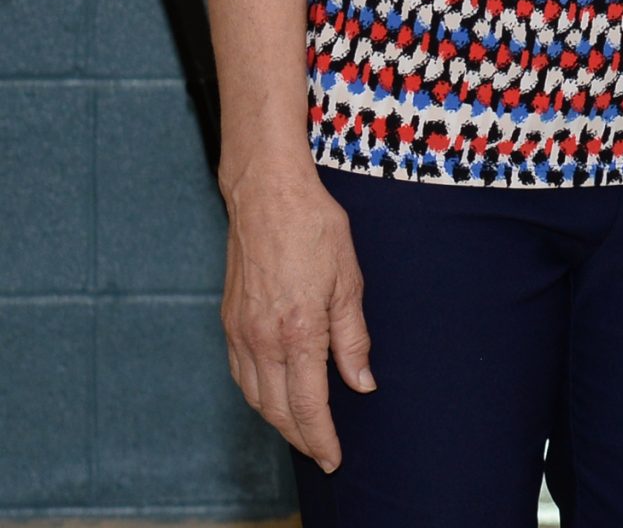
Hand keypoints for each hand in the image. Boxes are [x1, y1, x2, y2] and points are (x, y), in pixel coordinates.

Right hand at [220, 160, 373, 468]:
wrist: (267, 196)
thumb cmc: (315, 229)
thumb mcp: (350, 280)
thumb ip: (353, 337)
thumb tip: (361, 382)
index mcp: (298, 333)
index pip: (308, 405)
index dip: (322, 438)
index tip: (334, 458)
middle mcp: (262, 340)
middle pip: (278, 410)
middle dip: (301, 438)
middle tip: (322, 453)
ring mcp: (240, 333)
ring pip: (255, 397)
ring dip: (278, 420)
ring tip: (303, 431)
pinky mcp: (229, 322)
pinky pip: (241, 375)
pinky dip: (258, 395)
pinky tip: (274, 396)